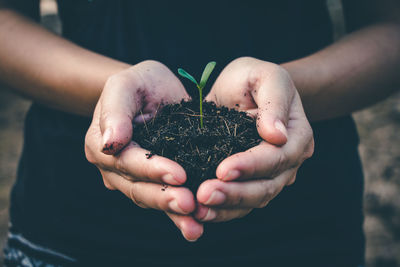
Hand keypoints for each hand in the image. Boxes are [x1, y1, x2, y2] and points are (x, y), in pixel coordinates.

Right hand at [85, 60, 202, 240]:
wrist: (154, 91)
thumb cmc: (139, 83)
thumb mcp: (125, 84)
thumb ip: (115, 109)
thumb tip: (110, 143)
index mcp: (102, 145)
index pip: (125, 161)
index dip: (151, 169)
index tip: (178, 173)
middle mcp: (114, 168)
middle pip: (137, 187)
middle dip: (164, 196)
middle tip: (189, 204)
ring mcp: (133, 178)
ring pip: (151, 199)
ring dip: (172, 212)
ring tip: (196, 222)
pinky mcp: (155, 182)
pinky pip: (165, 199)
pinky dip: (178, 215)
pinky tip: (197, 226)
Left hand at [195, 57, 313, 221]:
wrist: (243, 91)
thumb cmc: (254, 78)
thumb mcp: (266, 76)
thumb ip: (274, 101)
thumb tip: (277, 135)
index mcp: (296, 135)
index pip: (276, 157)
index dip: (250, 165)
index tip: (222, 169)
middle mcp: (288, 161)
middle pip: (266, 186)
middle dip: (235, 193)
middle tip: (204, 195)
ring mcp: (271, 175)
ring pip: (253, 201)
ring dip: (226, 208)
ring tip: (199, 210)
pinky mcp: (251, 182)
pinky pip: (240, 203)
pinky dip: (222, 210)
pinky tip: (200, 213)